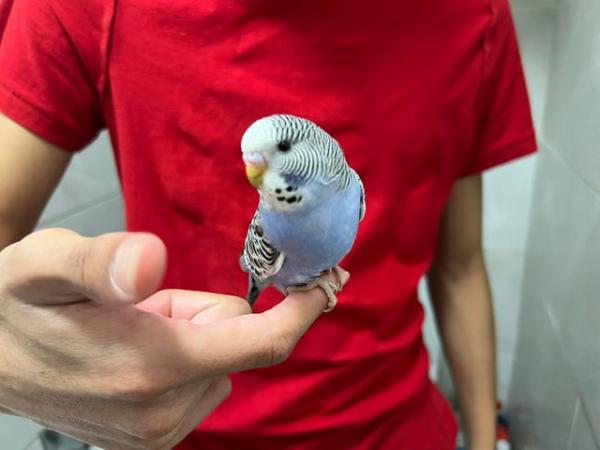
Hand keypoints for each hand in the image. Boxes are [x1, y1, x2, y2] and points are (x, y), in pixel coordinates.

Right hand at [0, 229, 334, 449]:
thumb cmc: (16, 304)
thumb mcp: (46, 264)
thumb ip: (99, 261)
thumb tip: (148, 263)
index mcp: (150, 366)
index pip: (260, 344)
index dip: (300, 312)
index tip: (321, 283)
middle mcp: (163, 412)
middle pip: (235, 344)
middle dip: (207, 314)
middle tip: (149, 304)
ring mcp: (157, 432)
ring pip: (217, 363)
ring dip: (192, 337)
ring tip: (132, 328)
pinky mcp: (152, 438)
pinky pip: (198, 383)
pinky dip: (182, 360)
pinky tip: (134, 353)